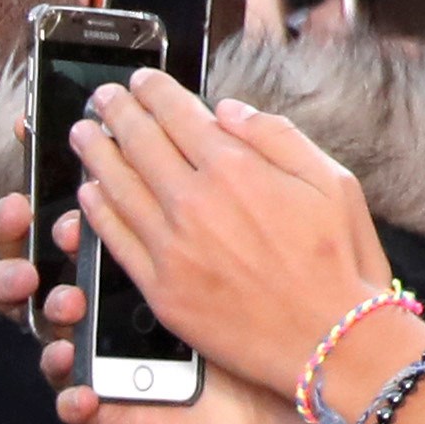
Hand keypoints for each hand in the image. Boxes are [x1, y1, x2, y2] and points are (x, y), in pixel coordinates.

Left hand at [64, 78, 400, 406]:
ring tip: (84, 134)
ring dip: (95, 154)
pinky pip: (115, 239)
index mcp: (237, 169)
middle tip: (102, 98)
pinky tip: (88, 192)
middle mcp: (194, 201)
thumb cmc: (340, 263)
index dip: (154, 92)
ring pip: (117, 186)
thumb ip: (277, 137)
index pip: (179, 115)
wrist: (330, 343)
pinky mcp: (160, 288)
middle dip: (117, 113)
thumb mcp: (334, 182)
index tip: (142, 80)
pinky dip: (95, 210)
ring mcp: (171, 246)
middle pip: (139, 143)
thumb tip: (227, 110)